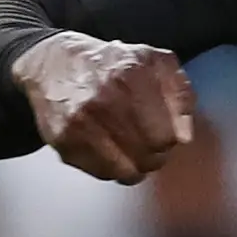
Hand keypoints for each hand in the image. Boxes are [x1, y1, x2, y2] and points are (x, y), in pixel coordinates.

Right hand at [13, 33, 196, 183]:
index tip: (162, 133)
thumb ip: (180, 94)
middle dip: (153, 155)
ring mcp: (80, 123)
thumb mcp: (154, 62)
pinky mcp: (63, 142)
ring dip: (133, 166)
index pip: (166, 137)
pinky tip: (107, 148)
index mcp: (131, 75)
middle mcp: (103, 99)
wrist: (52, 63)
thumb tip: (184, 136)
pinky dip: (109, 167)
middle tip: (146, 143)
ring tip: (128, 148)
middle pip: (147, 158)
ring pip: (125, 173)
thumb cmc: (110, 64)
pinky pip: (101, 174)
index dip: (169, 139)